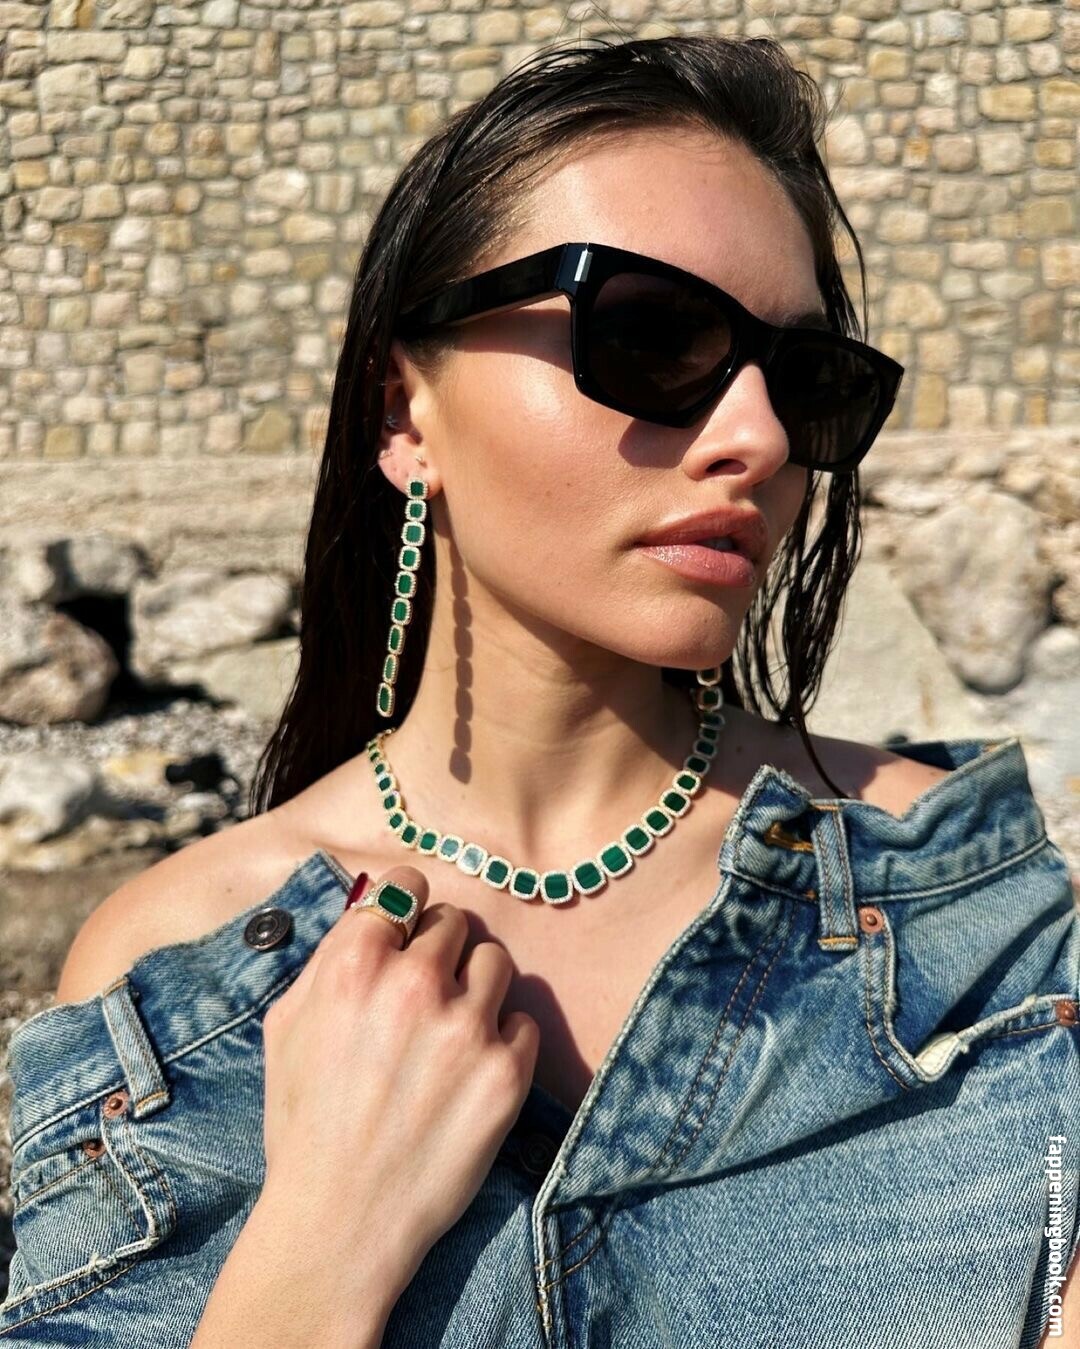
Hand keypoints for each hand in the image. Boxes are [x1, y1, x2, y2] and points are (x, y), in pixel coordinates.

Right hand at [259, 864, 540, 1294]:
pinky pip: (523, 1021)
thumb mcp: (288, 1025)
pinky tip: (470, 1074)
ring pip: (495, 962)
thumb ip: (332, 957)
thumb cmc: (305, 1122)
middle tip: (424, 995)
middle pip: (454, 922)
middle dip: (440, 952)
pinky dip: (502, 1041)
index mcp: (355, 963)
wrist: (340, 1221)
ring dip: (477, 987)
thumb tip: (373, 911)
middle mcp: (414, 982)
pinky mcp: (506, 1070)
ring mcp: (466, 1025)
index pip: (407, 886)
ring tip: (450, 1032)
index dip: (408, 908)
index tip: (410, 928)